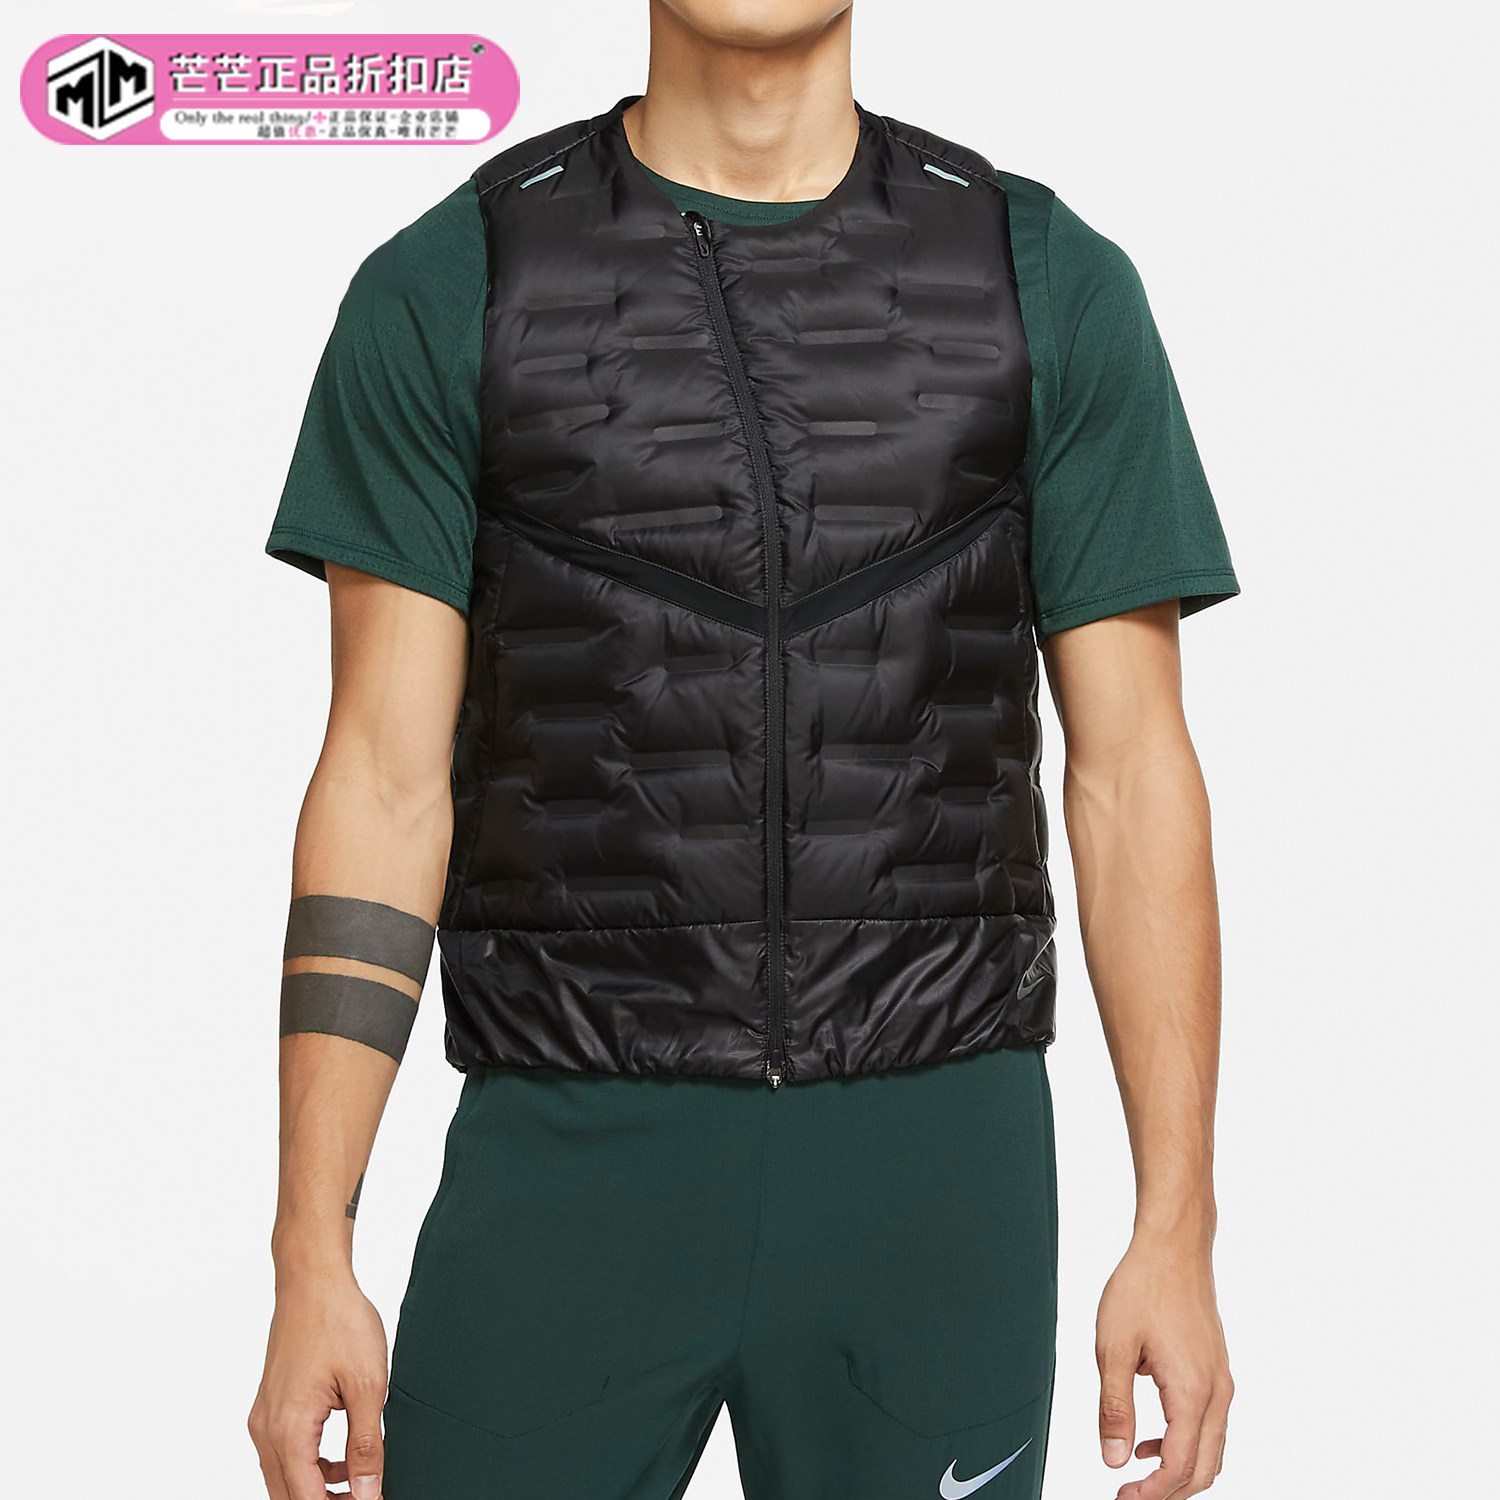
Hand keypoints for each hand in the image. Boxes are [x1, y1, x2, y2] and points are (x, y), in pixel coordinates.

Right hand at [249, 1271, 389, 1499]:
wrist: (313, 1280)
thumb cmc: (339, 1320)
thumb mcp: (368, 1384)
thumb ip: (367, 1445)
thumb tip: (368, 1491)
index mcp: (289, 1430)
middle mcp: (266, 1430)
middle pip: (288, 1495)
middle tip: (366, 1496)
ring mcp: (264, 1417)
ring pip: (284, 1477)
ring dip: (317, 1490)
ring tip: (359, 1485)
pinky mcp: (270, 1406)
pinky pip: (285, 1453)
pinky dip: (310, 1466)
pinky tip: (343, 1459)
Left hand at [1095, 1234, 1232, 1497]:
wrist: (1173, 1246)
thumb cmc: (1143, 1285)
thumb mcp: (1113, 1347)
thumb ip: (1114, 1408)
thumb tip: (1114, 1458)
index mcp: (1192, 1391)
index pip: (1178, 1467)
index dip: (1152, 1493)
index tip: (1123, 1497)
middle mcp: (1216, 1391)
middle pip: (1204, 1468)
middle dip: (1170, 1491)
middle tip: (1132, 1494)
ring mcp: (1221, 1380)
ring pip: (1211, 1449)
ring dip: (1179, 1468)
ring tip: (1138, 1468)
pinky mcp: (1217, 1369)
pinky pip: (1210, 1424)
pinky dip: (1185, 1442)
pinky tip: (1151, 1435)